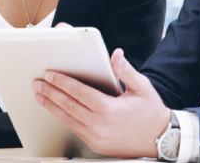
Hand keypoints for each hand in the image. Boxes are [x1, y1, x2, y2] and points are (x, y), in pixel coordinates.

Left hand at [33, 48, 169, 157]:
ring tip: (40, 96)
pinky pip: (74, 128)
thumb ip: (126, 70)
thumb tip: (116, 54)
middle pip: (68, 106)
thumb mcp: (143, 88)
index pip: (78, 92)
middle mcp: (100, 125)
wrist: (160, 140)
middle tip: (38, 84)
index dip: (62, 82)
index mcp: (109, 109)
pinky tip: (56, 110)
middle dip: (50, 93)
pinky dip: (63, 117)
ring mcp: (96, 137)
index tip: (50, 74)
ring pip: (68, 119)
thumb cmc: (151, 113)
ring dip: (52, 106)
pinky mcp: (96, 144)